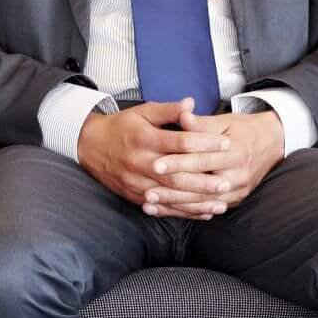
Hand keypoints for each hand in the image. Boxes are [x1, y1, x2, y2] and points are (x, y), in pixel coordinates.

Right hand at [75, 100, 233, 212]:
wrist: (90, 146)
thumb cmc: (120, 127)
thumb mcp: (141, 112)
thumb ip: (168, 110)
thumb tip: (191, 104)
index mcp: (144, 139)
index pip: (179, 142)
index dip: (203, 143)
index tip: (225, 143)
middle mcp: (140, 163)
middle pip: (177, 175)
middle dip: (203, 181)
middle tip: (227, 183)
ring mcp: (137, 183)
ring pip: (171, 195)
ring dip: (197, 202)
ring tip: (221, 204)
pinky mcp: (136, 196)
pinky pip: (163, 208)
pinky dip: (184, 212)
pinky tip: (202, 213)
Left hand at [140, 106, 284, 217]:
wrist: (272, 143)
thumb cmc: (244, 130)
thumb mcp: (225, 122)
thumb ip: (201, 123)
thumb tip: (183, 115)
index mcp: (235, 153)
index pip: (201, 160)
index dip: (177, 163)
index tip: (155, 165)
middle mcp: (237, 175)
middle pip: (199, 186)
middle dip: (171, 190)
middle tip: (146, 191)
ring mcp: (237, 191)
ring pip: (201, 202)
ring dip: (174, 206)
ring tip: (150, 205)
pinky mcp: (234, 201)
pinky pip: (207, 210)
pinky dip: (186, 212)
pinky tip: (167, 212)